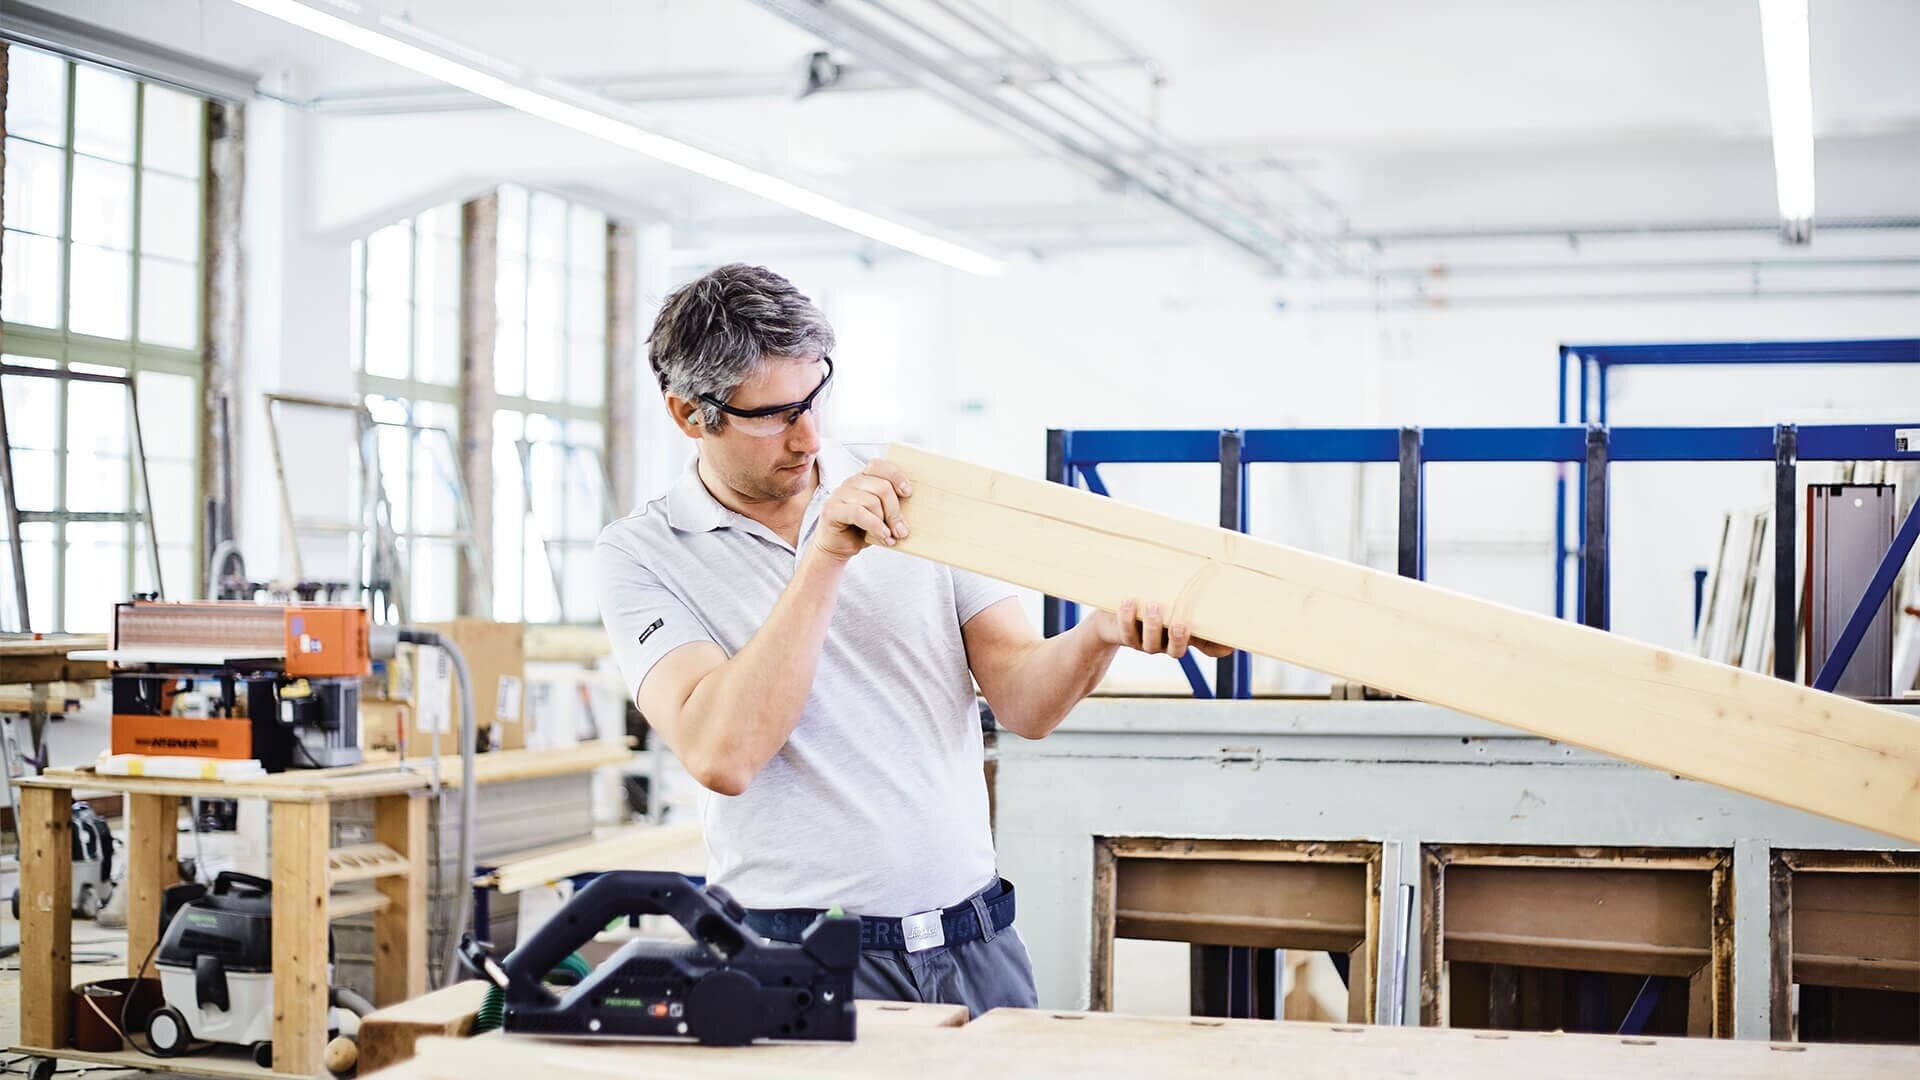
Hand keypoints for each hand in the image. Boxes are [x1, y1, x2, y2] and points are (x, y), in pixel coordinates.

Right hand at [813, 460, 912, 561]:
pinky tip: (882, 536)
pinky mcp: (832, 510)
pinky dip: (875, 526)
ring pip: (872, 501)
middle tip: (902, 530)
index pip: (880, 466)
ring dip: (885, 522)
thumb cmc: (860, 530)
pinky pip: (859, 513)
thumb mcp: (881, 516)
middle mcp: (851, 483)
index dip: (896, 476)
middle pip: (882, 487)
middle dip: (895, 511)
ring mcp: (840, 495)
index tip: (908, 493)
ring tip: (890, 537)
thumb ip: (892, 509)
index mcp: (864, 479)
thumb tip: (911, 514)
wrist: (837, 547)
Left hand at [1092, 599, 1233, 658]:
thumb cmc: (1151, 598)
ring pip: (1150, 643)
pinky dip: (1127, 617)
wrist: (1114, 613)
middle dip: (1178, 638)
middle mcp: (1167, 642)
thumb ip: (1189, 590)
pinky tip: (1128, 601)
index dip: (1218, 648)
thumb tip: (1213, 564)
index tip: (1230, 643)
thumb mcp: (1171, 597)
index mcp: (1184, 634)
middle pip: (1177, 650)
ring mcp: (1146, 643)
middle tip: (1180, 623)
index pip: (1207, 648)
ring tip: (1153, 606)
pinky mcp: (1126, 636)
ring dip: (1152, 625)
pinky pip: (1127, 631)